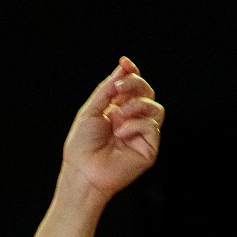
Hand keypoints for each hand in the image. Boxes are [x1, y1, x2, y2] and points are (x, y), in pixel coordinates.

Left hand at [60, 57, 163, 204]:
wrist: (82, 173)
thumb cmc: (81, 148)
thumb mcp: (90, 112)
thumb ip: (106, 90)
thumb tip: (122, 69)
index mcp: (117, 111)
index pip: (132, 87)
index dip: (131, 73)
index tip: (125, 62)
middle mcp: (132, 121)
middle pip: (147, 93)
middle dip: (135, 85)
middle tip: (119, 88)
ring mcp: (141, 134)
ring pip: (156, 107)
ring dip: (137, 105)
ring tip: (118, 115)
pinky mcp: (149, 148)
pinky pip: (151, 126)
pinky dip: (135, 125)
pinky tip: (121, 133)